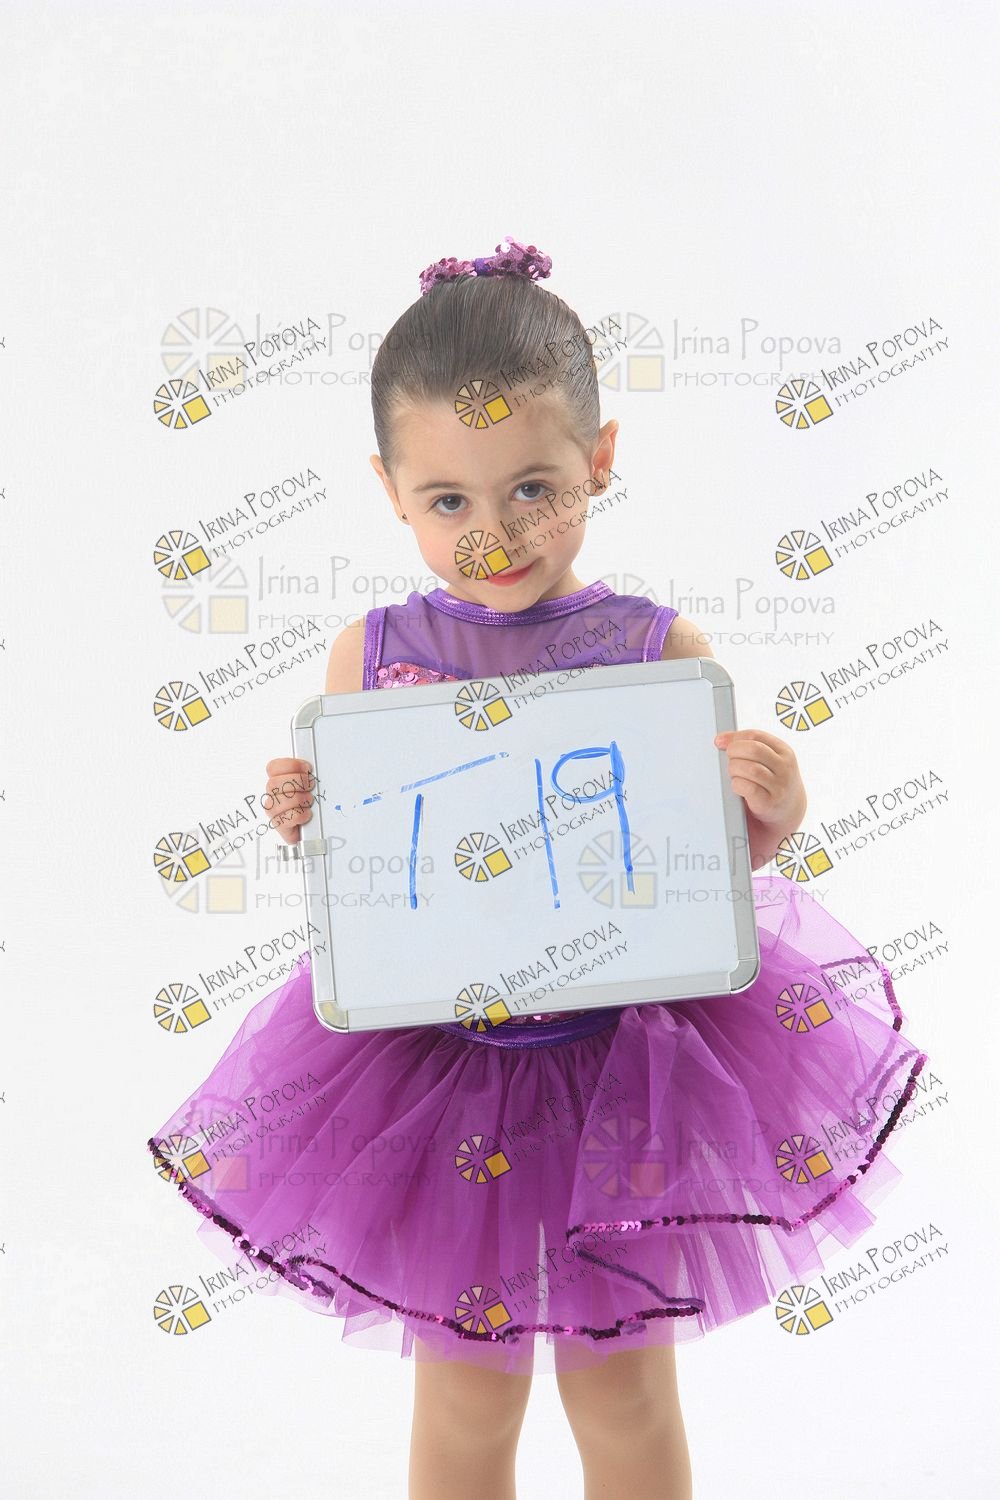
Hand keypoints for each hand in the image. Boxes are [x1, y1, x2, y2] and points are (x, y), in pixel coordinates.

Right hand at [263, 757, 315, 844]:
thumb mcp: (313, 785)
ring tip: (309, 801)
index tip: (306, 768)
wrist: (313, 829)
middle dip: (297, 782)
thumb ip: (308, 774)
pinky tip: (306, 814)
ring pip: (279, 800)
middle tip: (310, 785)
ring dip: (299, 799)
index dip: (291, 765)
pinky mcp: (280, 826)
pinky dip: (299, 815)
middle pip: (274, 783)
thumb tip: (312, 768)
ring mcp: (274, 811)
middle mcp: (273, 796)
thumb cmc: (312, 806)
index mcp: (279, 782)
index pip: (273, 767)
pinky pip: (284, 819)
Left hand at [713, 729, 806, 870]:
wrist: (788, 809)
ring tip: (733, 774)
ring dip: (734, 770)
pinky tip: (737, 786)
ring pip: (751, 769)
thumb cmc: (771, 780)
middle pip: (753, 749)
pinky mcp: (769, 803)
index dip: (735, 738)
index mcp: (784, 751)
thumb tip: (720, 740)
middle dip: (734, 752)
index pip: (756, 736)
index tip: (720, 743)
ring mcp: (779, 786)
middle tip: (729, 760)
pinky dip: (737, 785)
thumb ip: (747, 745)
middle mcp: (785, 768)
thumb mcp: (767, 759)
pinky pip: (748, 788)